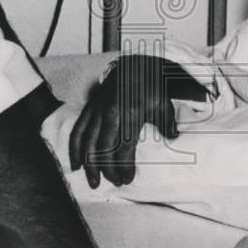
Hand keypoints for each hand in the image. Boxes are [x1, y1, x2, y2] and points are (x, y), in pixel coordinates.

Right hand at [68, 55, 206, 187]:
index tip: (127, 180)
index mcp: (129, 115)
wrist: (134, 64)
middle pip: (103, 150)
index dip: (124, 168)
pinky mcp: (90, 108)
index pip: (123, 149)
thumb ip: (167, 122)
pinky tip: (76, 164)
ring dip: (89, 165)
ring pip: (87, 143)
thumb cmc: (151, 86)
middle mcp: (110, 114)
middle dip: (107, 171)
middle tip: (114, 183)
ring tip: (93, 182)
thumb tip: (173, 137)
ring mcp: (97, 111)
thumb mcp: (163, 103)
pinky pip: (78, 130)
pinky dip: (75, 148)